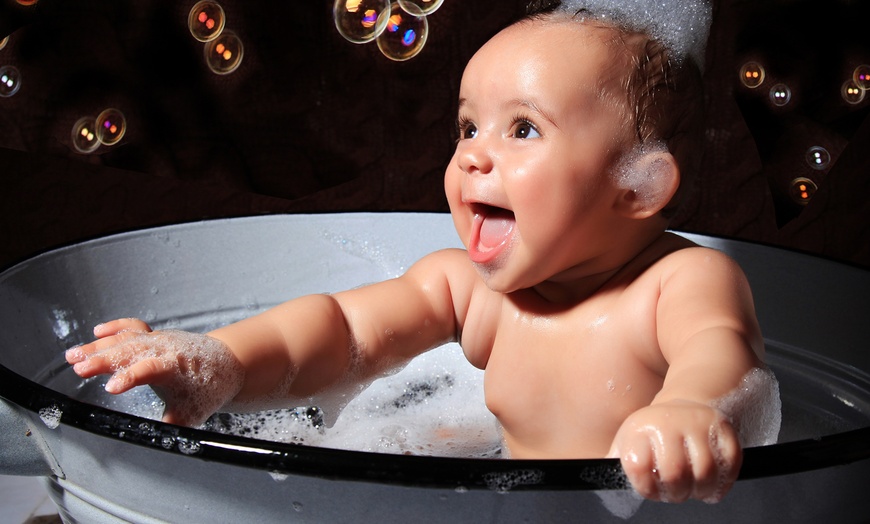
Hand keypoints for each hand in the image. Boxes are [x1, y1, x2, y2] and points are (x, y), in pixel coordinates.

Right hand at [66, 318, 244, 426]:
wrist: (227, 364)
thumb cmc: (210, 389)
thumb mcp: (194, 413)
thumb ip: (174, 424)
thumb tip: (159, 440)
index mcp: (176, 367)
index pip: (150, 369)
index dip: (131, 377)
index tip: (111, 388)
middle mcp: (166, 349)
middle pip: (132, 351)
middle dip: (105, 360)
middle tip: (80, 370)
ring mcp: (159, 340)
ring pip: (126, 339)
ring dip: (99, 347)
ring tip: (72, 357)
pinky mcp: (155, 336)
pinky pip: (133, 328)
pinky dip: (116, 328)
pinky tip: (97, 332)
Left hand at [608, 400, 741, 502]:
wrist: (684, 406)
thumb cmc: (653, 434)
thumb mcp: (628, 441)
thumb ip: (615, 460)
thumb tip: (597, 474)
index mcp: (641, 427)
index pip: (638, 467)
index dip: (644, 487)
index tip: (650, 488)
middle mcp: (669, 422)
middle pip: (674, 474)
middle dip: (675, 493)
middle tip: (676, 493)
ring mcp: (698, 424)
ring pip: (704, 472)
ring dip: (700, 491)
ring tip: (694, 490)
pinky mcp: (723, 430)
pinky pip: (729, 465)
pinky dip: (722, 483)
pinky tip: (712, 485)